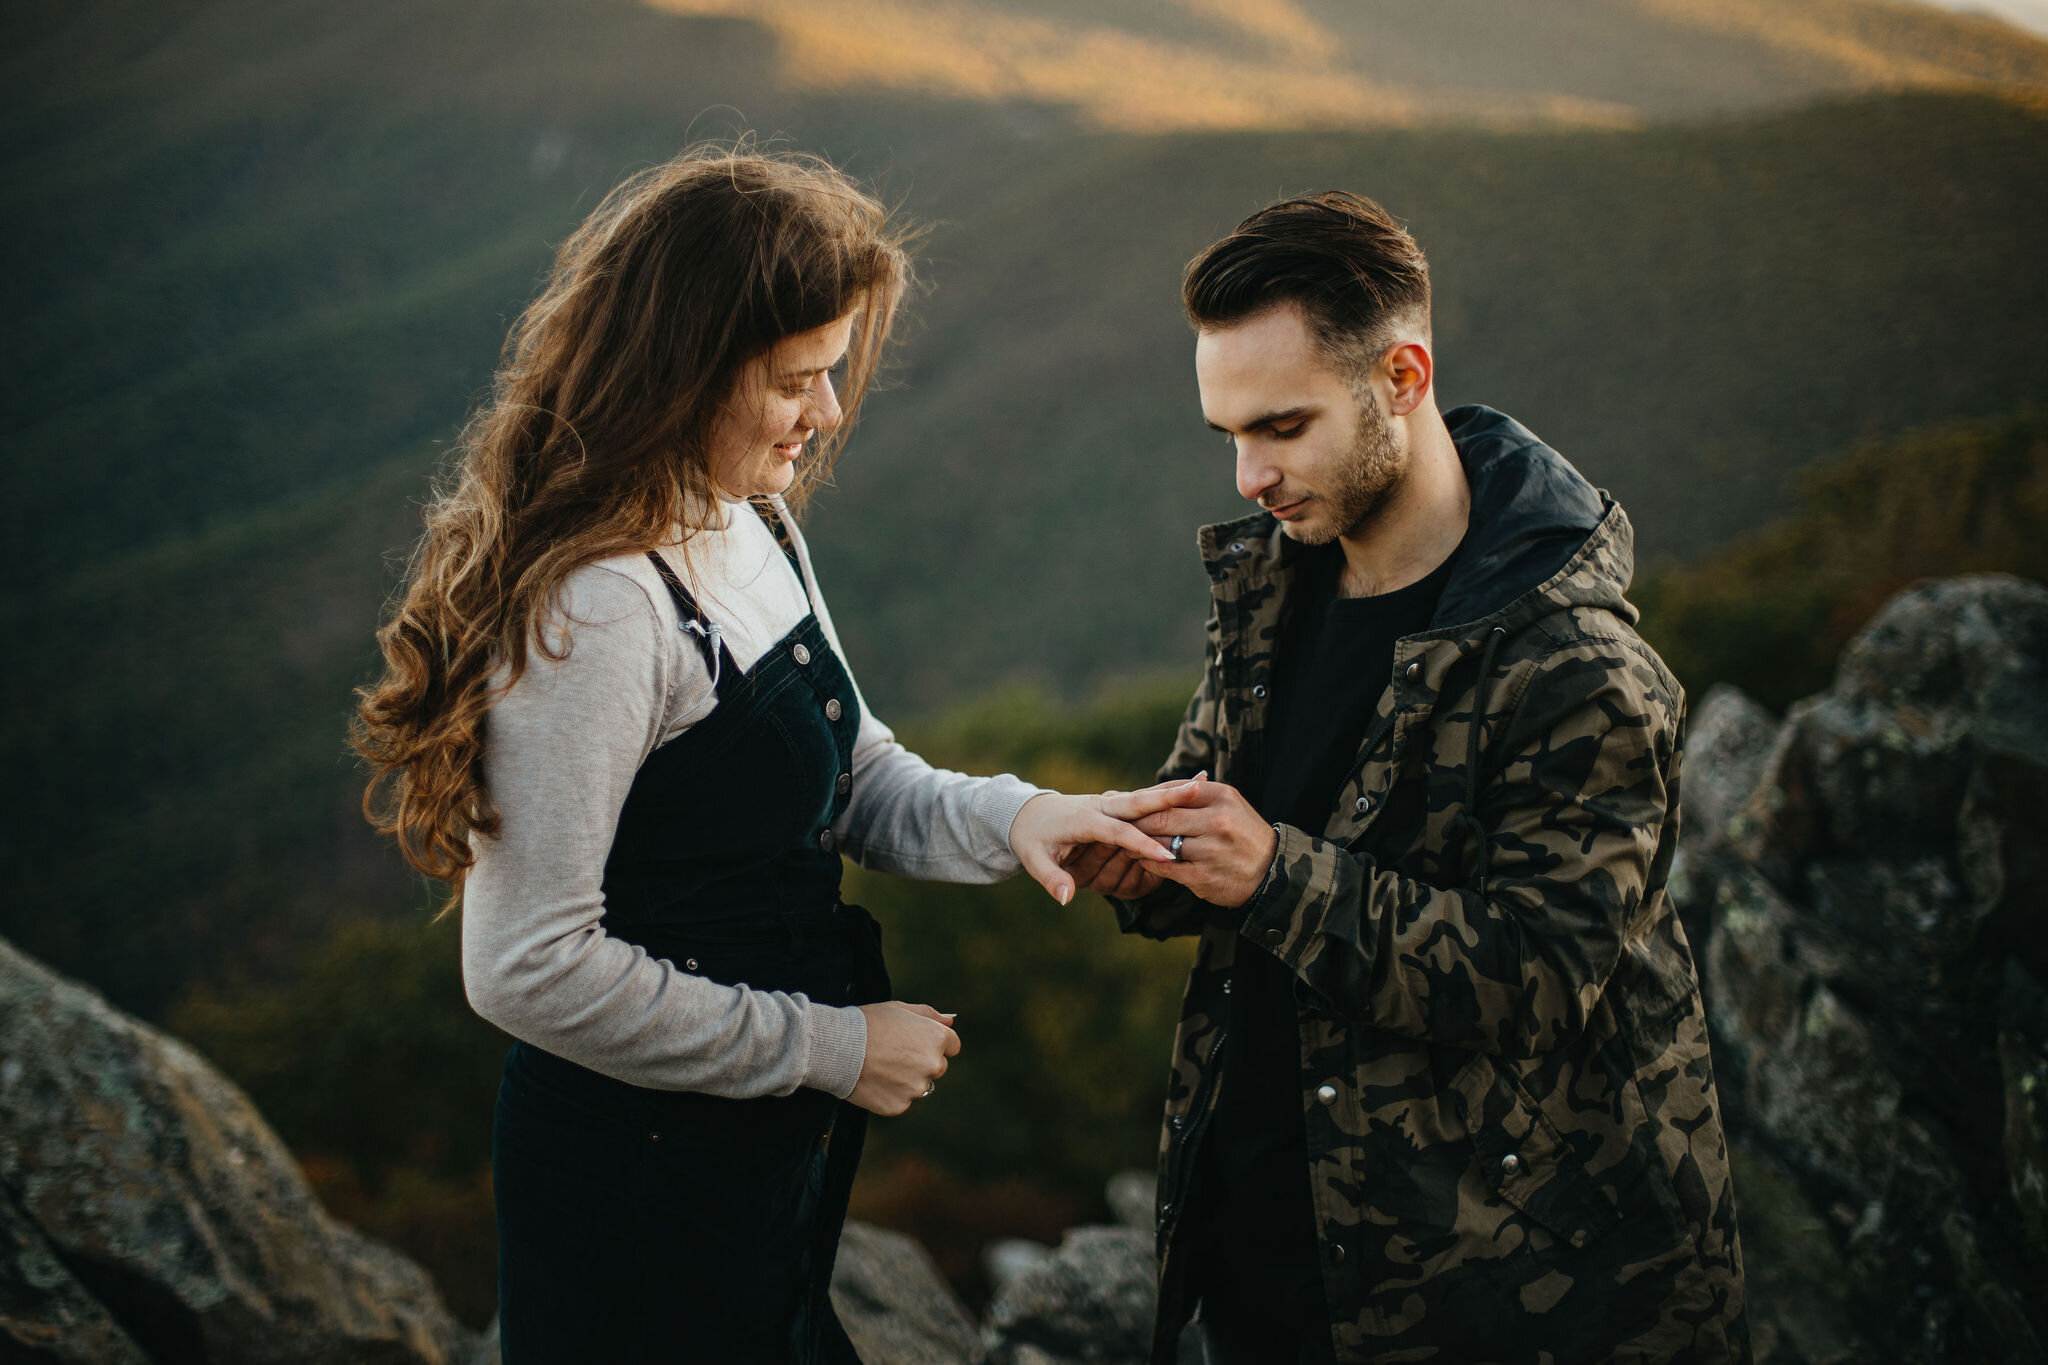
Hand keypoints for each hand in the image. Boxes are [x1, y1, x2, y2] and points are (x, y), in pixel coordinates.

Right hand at [848, 1001, 959, 1116]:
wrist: (838, 1047)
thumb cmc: (868, 1023)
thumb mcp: (900, 1009)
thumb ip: (929, 1015)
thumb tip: (950, 1020)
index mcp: (937, 1039)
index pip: (952, 1045)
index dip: (931, 1042)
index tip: (914, 1041)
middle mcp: (933, 1065)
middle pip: (937, 1067)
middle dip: (920, 1061)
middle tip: (893, 1053)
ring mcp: (916, 1088)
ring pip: (919, 1085)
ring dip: (906, 1079)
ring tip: (881, 1066)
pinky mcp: (899, 1106)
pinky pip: (901, 1100)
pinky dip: (890, 1093)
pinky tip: (874, 1080)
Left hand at [1008, 785, 1193, 904]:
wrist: (1027, 813)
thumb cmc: (1031, 838)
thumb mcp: (1034, 860)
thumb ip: (1051, 878)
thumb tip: (1066, 899)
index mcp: (1083, 820)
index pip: (1117, 833)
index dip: (1142, 844)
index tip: (1168, 855)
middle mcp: (1100, 806)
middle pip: (1139, 801)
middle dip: (1168, 797)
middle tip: (1198, 790)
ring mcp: (1109, 802)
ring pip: (1145, 795)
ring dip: (1174, 789)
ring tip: (1206, 784)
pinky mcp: (1115, 803)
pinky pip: (1144, 798)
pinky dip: (1167, 791)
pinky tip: (1194, 786)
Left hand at [1132, 779, 1277, 908]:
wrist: (1271, 872)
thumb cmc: (1242, 833)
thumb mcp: (1227, 804)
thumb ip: (1194, 794)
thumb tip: (1157, 790)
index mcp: (1221, 797)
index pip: (1171, 793)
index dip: (1146, 800)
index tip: (1129, 804)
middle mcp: (1217, 821)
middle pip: (1161, 818)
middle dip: (1136, 822)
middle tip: (1119, 823)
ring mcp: (1210, 850)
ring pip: (1160, 843)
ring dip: (1139, 843)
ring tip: (1127, 841)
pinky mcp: (1203, 876)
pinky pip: (1165, 867)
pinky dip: (1150, 862)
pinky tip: (1145, 859)